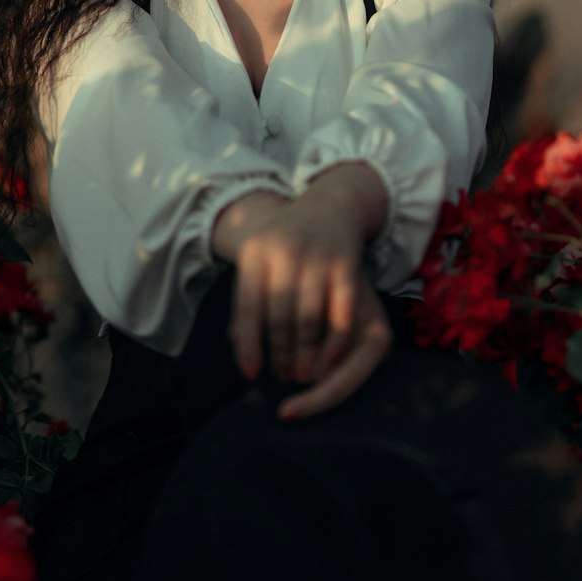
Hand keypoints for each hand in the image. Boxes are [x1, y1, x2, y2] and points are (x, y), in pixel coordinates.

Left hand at [210, 164, 390, 408]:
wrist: (329, 204)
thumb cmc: (286, 240)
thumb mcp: (259, 257)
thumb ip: (249, 296)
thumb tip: (236, 343)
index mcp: (255, 252)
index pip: (248, 307)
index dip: (248, 343)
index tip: (251, 373)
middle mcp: (284, 253)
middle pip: (279, 317)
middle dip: (281, 354)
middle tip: (282, 377)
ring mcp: (316, 258)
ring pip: (309, 319)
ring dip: (306, 354)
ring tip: (302, 374)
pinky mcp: (346, 263)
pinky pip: (341, 311)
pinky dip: (336, 341)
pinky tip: (330, 360)